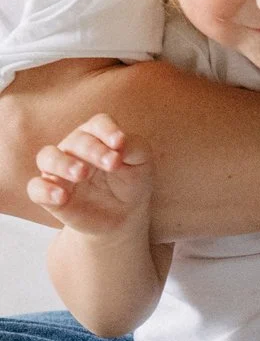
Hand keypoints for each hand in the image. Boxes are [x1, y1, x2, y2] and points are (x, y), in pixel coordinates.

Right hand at [27, 112, 152, 236]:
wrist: (124, 216)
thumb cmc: (132, 182)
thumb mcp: (142, 163)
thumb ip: (134, 147)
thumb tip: (120, 144)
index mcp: (97, 136)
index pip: (98, 124)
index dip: (108, 130)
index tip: (120, 143)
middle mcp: (74, 149)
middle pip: (76, 140)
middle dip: (93, 150)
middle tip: (112, 164)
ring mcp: (59, 171)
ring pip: (47, 157)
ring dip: (63, 163)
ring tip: (81, 174)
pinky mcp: (49, 194)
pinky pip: (36, 188)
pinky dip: (45, 190)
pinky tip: (61, 196)